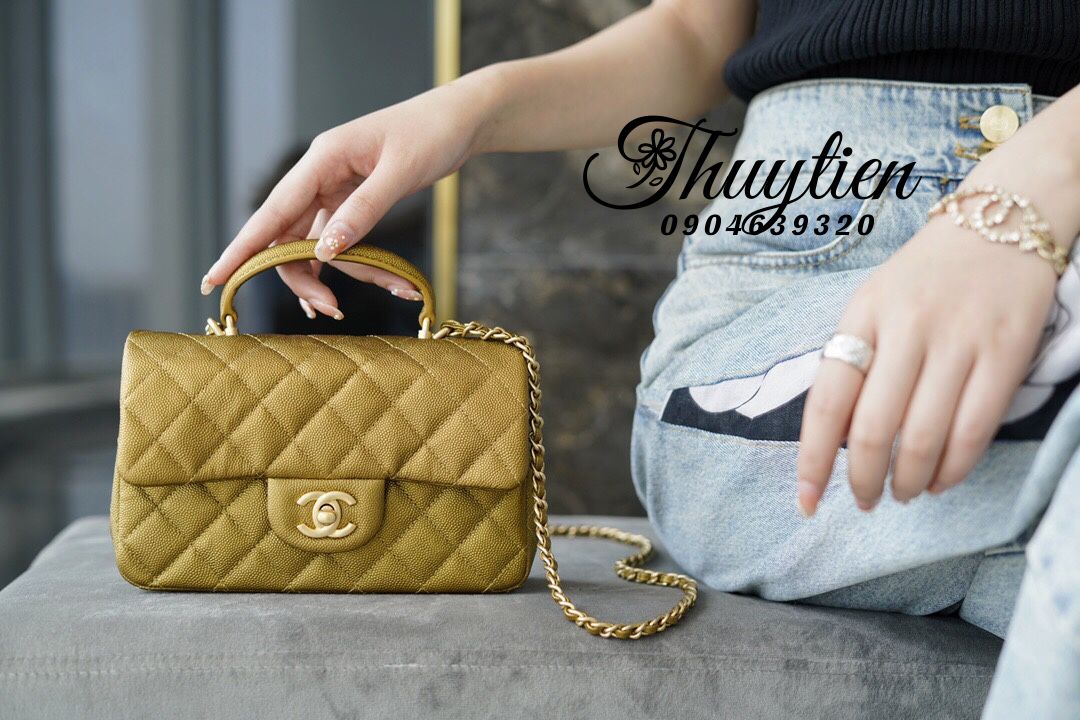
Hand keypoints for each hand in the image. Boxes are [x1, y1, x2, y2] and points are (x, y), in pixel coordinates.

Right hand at [201, 82, 487, 317]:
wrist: (460, 120)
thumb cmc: (431, 135)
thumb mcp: (400, 173)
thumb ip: (363, 212)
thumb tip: (325, 252)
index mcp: (322, 159)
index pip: (271, 212)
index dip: (242, 250)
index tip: (215, 280)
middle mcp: (320, 175)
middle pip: (288, 236)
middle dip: (303, 276)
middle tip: (328, 308)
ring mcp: (335, 189)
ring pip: (316, 243)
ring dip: (341, 274)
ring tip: (388, 290)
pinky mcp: (352, 200)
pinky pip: (342, 240)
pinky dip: (357, 262)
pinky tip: (380, 282)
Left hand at [796, 213, 1057, 515]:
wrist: (1003, 220)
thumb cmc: (926, 275)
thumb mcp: (873, 302)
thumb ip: (854, 360)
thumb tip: (835, 438)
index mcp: (863, 315)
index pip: (828, 401)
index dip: (814, 459)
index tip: (807, 500)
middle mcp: (907, 328)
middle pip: (874, 429)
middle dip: (864, 480)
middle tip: (865, 501)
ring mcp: (959, 340)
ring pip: (924, 437)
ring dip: (909, 481)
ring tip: (903, 494)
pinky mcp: (1007, 352)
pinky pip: (975, 428)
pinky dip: (954, 468)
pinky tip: (941, 480)